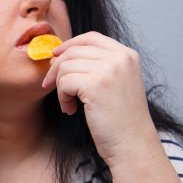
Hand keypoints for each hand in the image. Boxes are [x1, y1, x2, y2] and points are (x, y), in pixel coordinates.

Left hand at [41, 31, 156, 166]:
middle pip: (74, 50)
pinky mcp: (95, 84)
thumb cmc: (120, 121)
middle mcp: (120, 58)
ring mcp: (109, 69)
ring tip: (68, 104)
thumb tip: (61, 54)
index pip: (91, 37)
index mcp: (127, 55)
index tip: (54, 57)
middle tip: (50, 86)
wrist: (132, 144)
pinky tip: (71, 110)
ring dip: (60, 87)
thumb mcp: (116, 84)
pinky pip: (64, 82)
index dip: (69, 44)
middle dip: (57, 68)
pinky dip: (62, 97)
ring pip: (66, 66)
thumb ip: (99, 66)